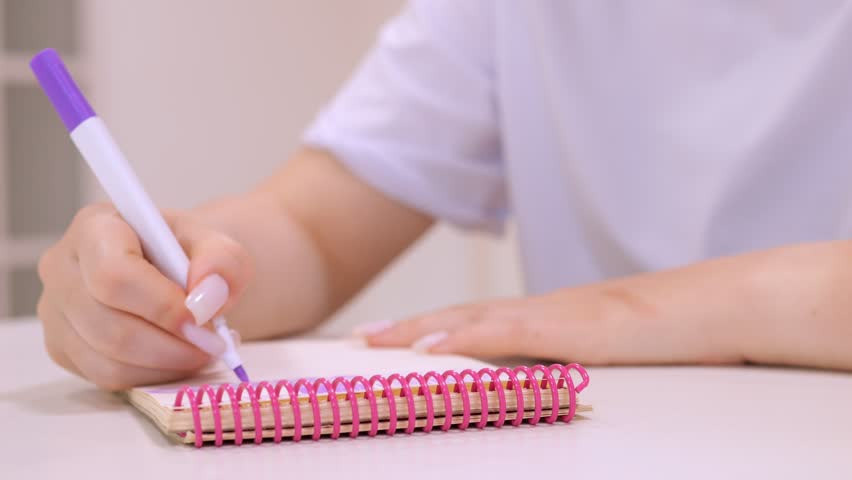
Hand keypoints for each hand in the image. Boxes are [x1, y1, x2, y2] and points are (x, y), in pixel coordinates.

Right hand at [37, 203, 252, 389]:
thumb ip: (222, 262)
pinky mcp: (62, 347)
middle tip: (212, 344)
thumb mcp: (218, 245)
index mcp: (95, 227)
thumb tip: (206, 298)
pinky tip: (178, 359)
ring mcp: (55, 311)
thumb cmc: (189, 255)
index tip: (202, 320)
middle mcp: (62, 267)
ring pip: (107, 359)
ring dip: (166, 364)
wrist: (176, 272)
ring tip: (202, 350)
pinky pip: (106, 377)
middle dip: (170, 343)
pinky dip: (152, 376)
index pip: (113, 273)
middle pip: (108, 324)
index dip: (160, 305)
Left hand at [359, 280, 745, 365]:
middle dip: (411, 328)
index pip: (480, 321)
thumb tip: (550, 383)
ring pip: (474, 321)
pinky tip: (429, 348)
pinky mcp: (574, 329)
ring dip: (422, 331)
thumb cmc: (676, 330)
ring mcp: (557, 316)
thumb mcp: (615, 350)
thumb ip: (578, 361)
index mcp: (552, 317)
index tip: (394, 338)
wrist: (721, 304)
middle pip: (464, 317)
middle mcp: (545, 310)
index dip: (434, 328)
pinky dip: (463, 338)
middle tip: (364, 338)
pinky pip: (507, 334)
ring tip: (376, 342)